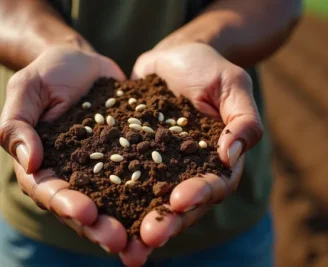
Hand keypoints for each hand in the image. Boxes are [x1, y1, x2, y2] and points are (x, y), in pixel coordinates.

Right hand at [0, 46, 129, 253]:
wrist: (82, 63)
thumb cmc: (48, 73)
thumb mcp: (27, 90)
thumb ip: (18, 124)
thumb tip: (29, 162)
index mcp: (41, 164)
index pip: (49, 191)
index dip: (66, 205)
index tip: (86, 213)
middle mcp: (70, 174)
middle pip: (81, 208)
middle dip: (99, 227)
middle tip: (120, 243)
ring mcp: (99, 169)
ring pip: (111, 203)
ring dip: (126, 223)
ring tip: (145, 241)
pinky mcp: (124, 158)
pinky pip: (136, 178)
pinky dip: (149, 196)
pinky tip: (166, 208)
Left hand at [120, 42, 262, 263]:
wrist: (172, 58)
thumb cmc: (207, 68)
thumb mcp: (231, 84)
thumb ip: (241, 120)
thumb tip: (230, 157)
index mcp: (217, 161)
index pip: (213, 187)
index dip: (198, 197)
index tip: (178, 202)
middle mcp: (187, 171)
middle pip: (180, 205)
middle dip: (165, 222)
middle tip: (147, 238)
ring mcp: (159, 167)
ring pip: (149, 200)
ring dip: (136, 221)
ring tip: (119, 240)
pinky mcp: (132, 157)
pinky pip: (121, 177)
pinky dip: (110, 194)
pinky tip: (94, 208)